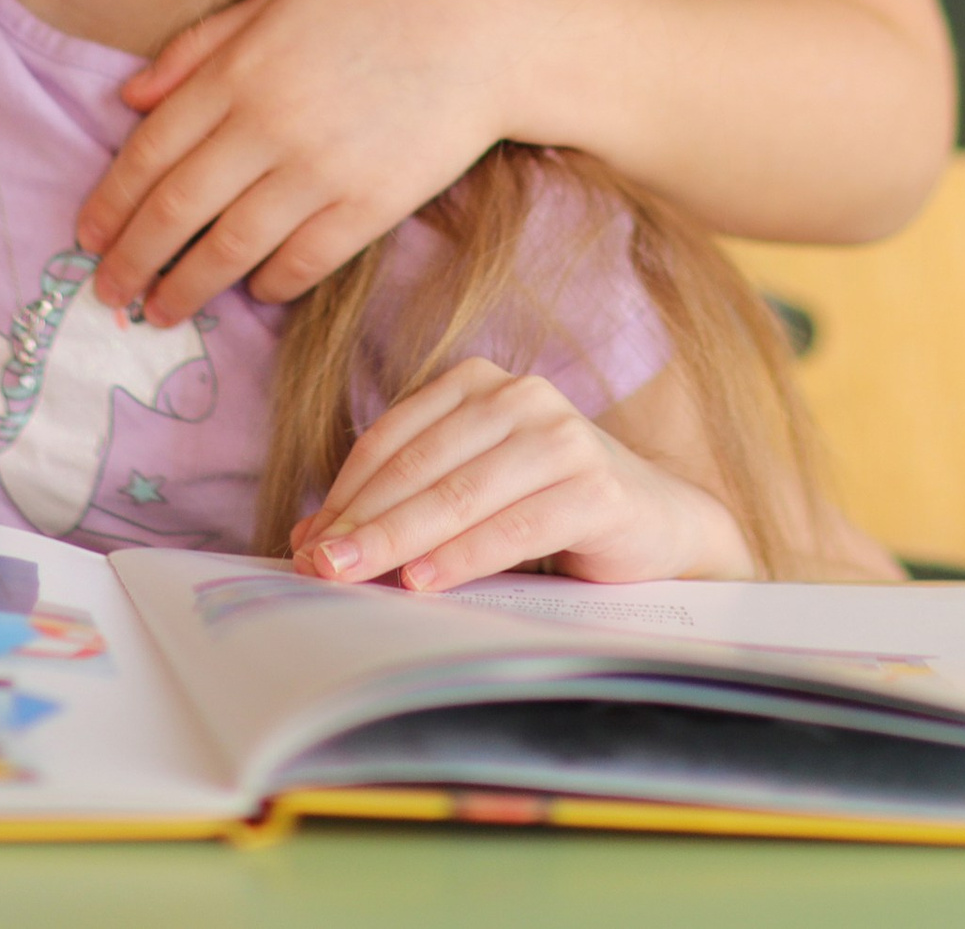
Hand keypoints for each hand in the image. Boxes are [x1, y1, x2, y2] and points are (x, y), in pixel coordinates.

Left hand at [77, 0, 589, 321]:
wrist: (477, 37)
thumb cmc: (370, 13)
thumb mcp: (277, 4)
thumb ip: (199, 48)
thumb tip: (130, 100)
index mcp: (240, 70)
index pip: (150, 152)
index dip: (111, 202)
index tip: (87, 237)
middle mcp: (269, 123)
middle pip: (177, 210)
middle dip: (132, 261)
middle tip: (108, 292)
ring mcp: (320, 170)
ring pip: (229, 248)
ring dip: (186, 288)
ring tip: (162, 310)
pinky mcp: (368, 206)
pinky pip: (300, 262)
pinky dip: (267, 285)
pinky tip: (252, 292)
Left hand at [287, 360, 751, 591]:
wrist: (658, 525)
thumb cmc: (548, 507)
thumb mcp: (470, 495)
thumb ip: (405, 504)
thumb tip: (312, 541)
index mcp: (480, 384)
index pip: (393, 437)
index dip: (343, 491)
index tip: (306, 542)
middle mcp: (521, 396)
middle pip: (420, 465)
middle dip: (361, 521)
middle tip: (318, 566)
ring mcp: (562, 435)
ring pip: (460, 492)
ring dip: (400, 540)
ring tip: (355, 576)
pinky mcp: (595, 484)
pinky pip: (514, 524)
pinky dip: (464, 556)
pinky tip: (426, 582)